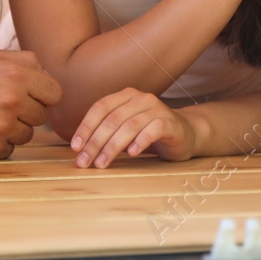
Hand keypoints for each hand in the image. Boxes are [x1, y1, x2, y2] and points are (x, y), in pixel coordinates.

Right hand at [0, 50, 62, 156]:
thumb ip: (27, 61)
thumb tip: (49, 75)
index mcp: (17, 74)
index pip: (55, 94)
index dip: (44, 95)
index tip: (31, 95)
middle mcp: (12, 99)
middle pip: (43, 115)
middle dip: (29, 112)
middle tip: (7, 104)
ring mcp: (2, 123)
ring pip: (28, 134)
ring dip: (16, 128)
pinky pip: (12, 148)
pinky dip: (2, 143)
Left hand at [70, 88, 197, 167]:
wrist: (185, 133)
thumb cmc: (149, 133)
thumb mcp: (125, 129)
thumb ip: (107, 132)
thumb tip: (80, 148)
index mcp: (126, 96)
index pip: (100, 107)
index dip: (86, 127)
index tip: (75, 147)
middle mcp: (141, 98)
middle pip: (112, 119)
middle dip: (95, 142)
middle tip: (84, 162)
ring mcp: (157, 109)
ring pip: (130, 125)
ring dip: (113, 146)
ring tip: (102, 163)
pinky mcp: (170, 122)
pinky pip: (153, 129)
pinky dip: (141, 141)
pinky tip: (132, 154)